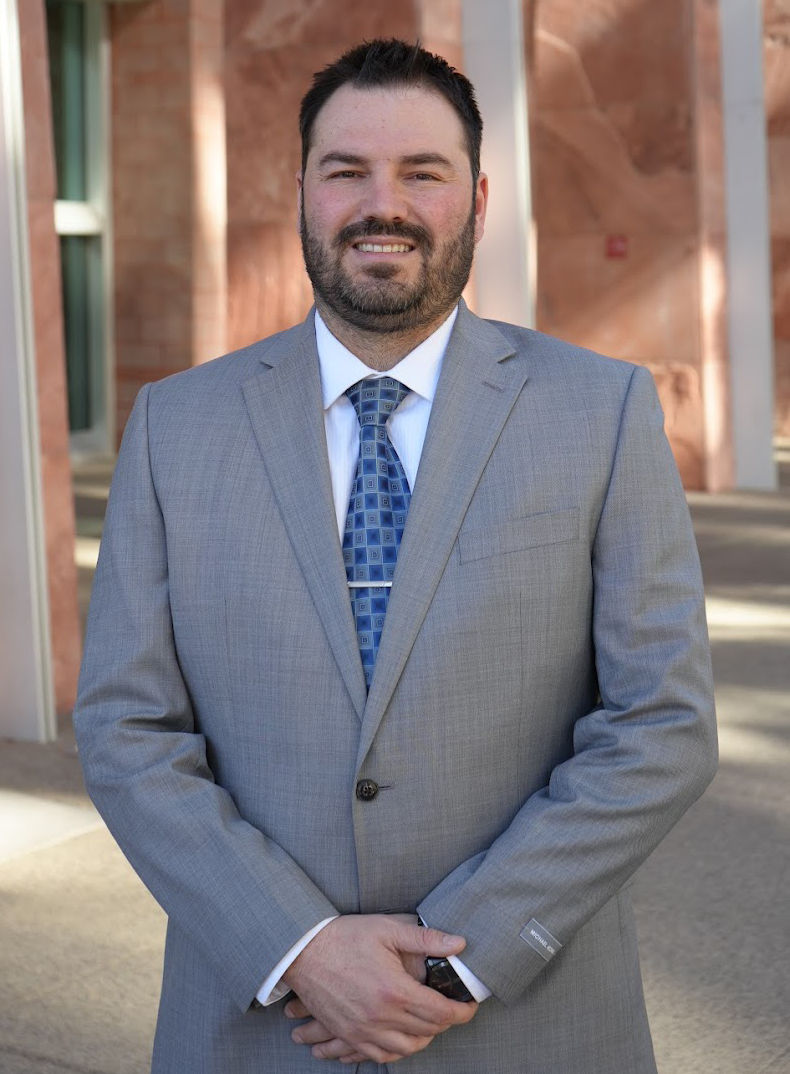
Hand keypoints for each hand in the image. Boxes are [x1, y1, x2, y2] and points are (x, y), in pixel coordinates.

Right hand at [282, 914, 477, 1063]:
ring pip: (406, 1048)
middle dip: (446, 1022)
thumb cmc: (344, 937)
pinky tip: (402, 1040)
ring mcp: (363, 1030)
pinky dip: (396, 1051)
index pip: (441, 1013)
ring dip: (424, 1038)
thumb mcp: (387, 929)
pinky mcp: (348, 1034)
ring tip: (430, 1023)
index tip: (470, 1005)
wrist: (302, 951)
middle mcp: (381, 1018)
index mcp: (395, 992)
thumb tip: (459, 944)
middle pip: (427, 1031)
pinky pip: (378, 1055)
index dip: (462, 1011)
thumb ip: (425, 939)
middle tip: (452, 1007)